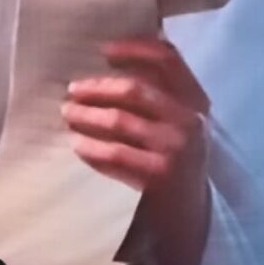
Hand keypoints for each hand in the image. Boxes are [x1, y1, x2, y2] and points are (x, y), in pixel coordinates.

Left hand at [64, 38, 209, 193]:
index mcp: (195, 101)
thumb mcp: (175, 125)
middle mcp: (189, 120)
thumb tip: (108, 68)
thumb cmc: (173, 162)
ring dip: (86, 115)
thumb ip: (156, 97)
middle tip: (72, 91)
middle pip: (134, 89)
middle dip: (96, 88)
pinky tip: (77, 144)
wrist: (187, 215)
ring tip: (68, 114)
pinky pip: (113, 153)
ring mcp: (176, 147)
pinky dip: (90, 147)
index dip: (136, 49)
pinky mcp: (158, 175)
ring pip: (118, 120)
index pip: (168, 60)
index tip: (105, 51)